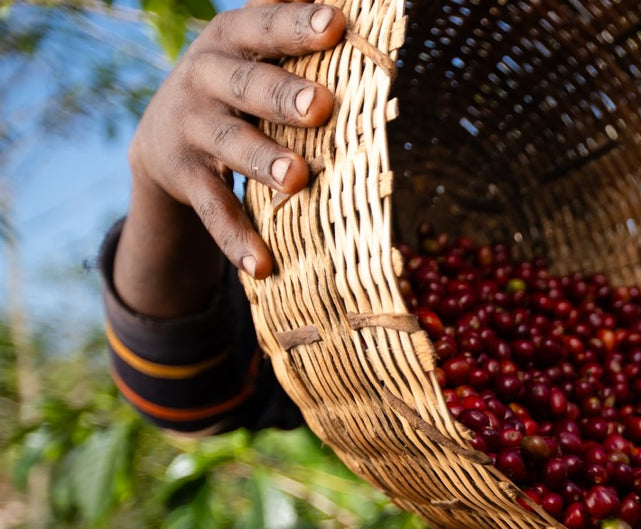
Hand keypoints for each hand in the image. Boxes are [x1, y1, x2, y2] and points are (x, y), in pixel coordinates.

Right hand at [122, 0, 344, 292]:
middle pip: (245, 84)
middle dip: (281, 94)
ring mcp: (191, 130)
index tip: (335, 23)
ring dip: (263, 162)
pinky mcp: (184, 180)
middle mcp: (204, 78)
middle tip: (320, 106)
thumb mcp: (253, 50)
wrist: (161, 140)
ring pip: (230, 145)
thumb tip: (354, 7)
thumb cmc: (237, 86)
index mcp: (229, 39)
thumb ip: (289, 29)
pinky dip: (236, 239)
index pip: (263, 25)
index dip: (296, 24)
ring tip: (296, 179)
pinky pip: (214, 210)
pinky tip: (261, 266)